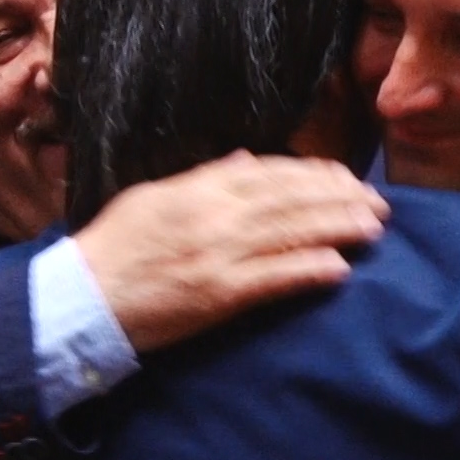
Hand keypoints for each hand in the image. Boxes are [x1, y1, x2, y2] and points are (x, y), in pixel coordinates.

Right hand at [75, 151, 390, 352]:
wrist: (81, 298)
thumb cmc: (115, 247)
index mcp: (199, 189)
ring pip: (290, 234)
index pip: (270, 174)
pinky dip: (308, 270)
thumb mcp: (155, 197)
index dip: (314, 175)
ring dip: (337, 228)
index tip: (345, 178)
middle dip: (340, 199)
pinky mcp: (218, 295)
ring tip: (373, 227)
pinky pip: (272, 279)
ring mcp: (218, 255)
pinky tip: (339, 267)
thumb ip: (205, 177)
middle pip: (290, 200)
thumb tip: (248, 161)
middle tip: (377, 203)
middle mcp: (214, 216)